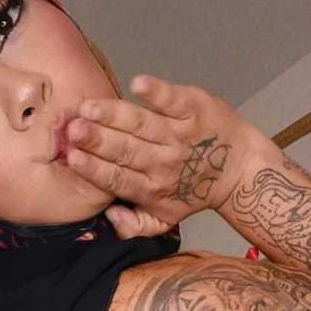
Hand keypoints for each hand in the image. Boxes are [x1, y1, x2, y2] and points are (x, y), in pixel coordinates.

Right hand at [65, 74, 263, 237]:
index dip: (93, 168)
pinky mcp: (194, 111)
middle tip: (73, 129)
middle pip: (125, 151)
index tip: (71, 156)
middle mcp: (165, 163)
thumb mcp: (165, 219)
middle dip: (97, 140)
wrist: (239, 170)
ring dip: (114, 115)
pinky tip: (138, 84)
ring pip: (142, 125)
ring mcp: (180, 135)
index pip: (117, 178)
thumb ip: (134, 226)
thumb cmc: (193, 192)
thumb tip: (109, 217)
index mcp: (153, 189)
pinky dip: (157, 93)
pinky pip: (173, 101)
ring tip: (90, 107)